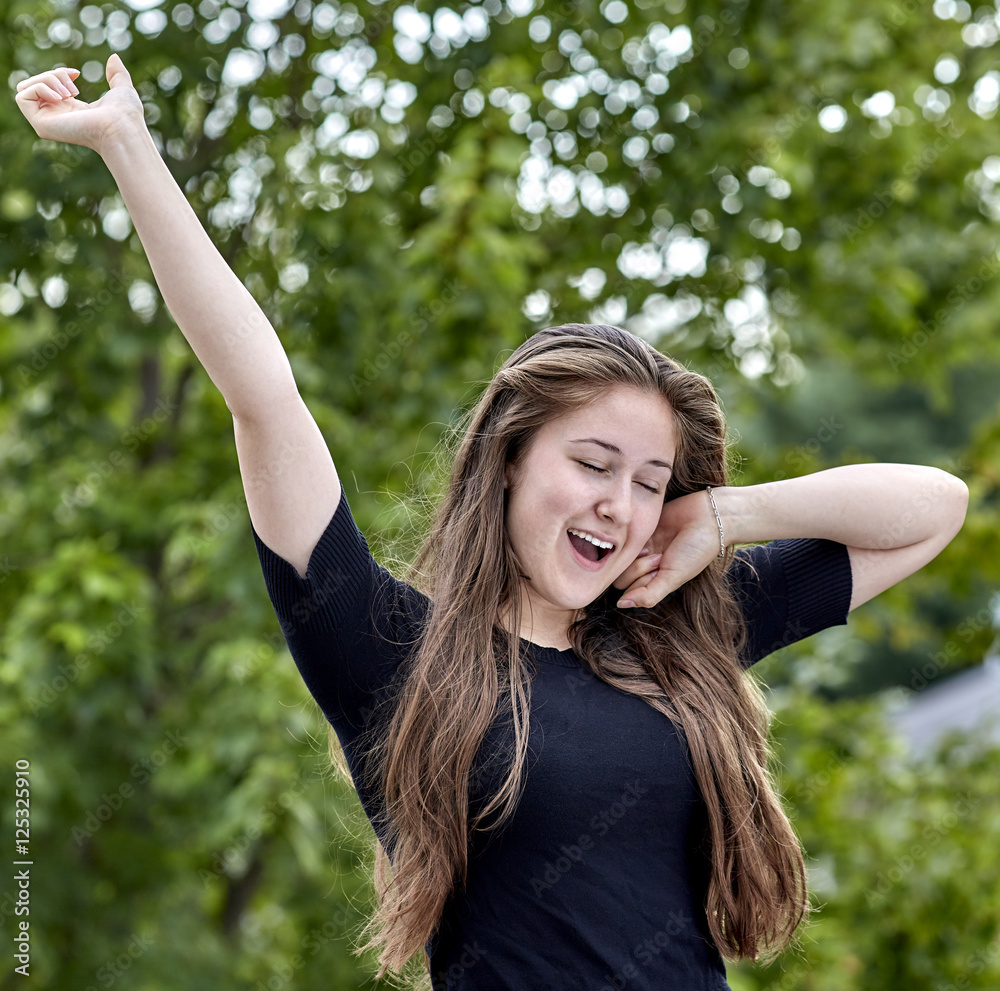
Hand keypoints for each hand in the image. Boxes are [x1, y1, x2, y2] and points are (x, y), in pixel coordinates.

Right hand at [14, 54, 144, 156]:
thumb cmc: (126, 115)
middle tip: (73, 88)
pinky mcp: (42, 125)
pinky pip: (22, 97)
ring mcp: (48, 122)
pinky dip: (39, 88)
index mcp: (71, 110)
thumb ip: (117, 74)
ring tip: (69, 93)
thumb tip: (114, 57)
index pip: (48, 86)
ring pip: (26, 88)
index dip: (58, 73)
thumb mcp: (122, 88)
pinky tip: (60, 98)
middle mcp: (57, 117)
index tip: (77, 74)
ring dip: (46, 80)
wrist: (122, 128)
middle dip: (51, 75)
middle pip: (34, 84)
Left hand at [613, 489, 721, 608]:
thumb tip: (621, 605)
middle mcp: (647, 567)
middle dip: (639, 569)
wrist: (707, 517)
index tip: (660, 569)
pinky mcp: (640, 531)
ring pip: (621, 560)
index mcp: (656, 581)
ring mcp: (642, 549)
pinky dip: (633, 540)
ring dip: (636, 554)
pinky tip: (648, 535)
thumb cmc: (696, 550)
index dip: (640, 582)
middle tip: (659, 557)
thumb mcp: (674, 577)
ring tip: (655, 547)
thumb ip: (649, 595)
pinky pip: (624, 541)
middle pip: (622, 576)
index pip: (630, 591)